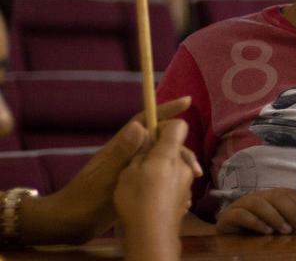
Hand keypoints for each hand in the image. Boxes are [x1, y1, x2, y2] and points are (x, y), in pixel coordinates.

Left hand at [21, 97, 195, 244]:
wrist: (71, 223)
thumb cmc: (85, 198)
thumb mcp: (106, 175)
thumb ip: (122, 151)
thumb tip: (141, 126)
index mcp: (123, 146)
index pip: (147, 120)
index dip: (166, 109)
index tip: (187, 101)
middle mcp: (130, 153)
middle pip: (161, 142)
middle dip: (181, 150)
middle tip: (194, 169)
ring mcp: (133, 169)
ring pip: (162, 159)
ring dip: (179, 168)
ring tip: (190, 185)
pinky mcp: (135, 185)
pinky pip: (159, 176)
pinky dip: (172, 182)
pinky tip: (181, 198)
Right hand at [216, 188, 295, 234]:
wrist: (227, 240)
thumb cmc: (254, 233)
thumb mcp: (275, 226)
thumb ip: (288, 221)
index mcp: (268, 197)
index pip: (286, 192)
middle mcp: (255, 197)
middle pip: (275, 196)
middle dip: (291, 211)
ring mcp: (239, 206)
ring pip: (258, 203)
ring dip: (275, 216)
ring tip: (285, 231)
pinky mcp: (227, 217)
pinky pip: (241, 215)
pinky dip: (256, 222)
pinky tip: (266, 232)